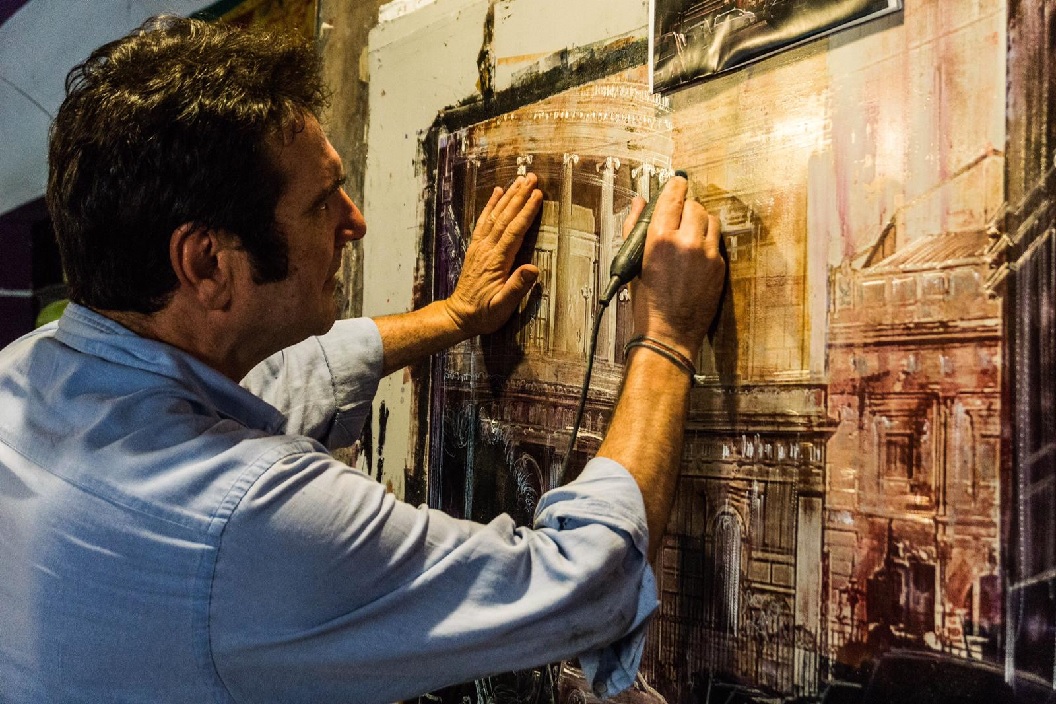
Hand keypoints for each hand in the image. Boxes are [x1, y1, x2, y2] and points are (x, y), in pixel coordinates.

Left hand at [444, 173, 542, 337]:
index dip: (526, 211)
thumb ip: (517, 287)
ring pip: (495, 215)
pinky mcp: (475, 249)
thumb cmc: (483, 314)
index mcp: (496, 261)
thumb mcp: (502, 306)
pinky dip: (490, 205)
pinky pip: (483, 222)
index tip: (537, 195)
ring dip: (507, 196)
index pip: (514, 230)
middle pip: (505, 217)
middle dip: (519, 196)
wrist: (459, 316)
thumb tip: (533, 268)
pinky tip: (497, 193)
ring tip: (519, 180)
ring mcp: (479, 247)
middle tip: (531, 178)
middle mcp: (486, 250)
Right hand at [627, 176, 724, 360]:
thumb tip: (639, 204)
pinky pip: (717, 241)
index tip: (676, 182)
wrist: (670, 332)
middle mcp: (687, 242)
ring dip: (700, 221)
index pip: (673, 197)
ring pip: (710, 220)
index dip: (675, 186)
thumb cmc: (648, 303)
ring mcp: (707, 254)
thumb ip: (634, 227)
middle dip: (686, 207)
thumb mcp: (633, 263)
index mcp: (661, 239)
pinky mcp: (720, 266)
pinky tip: (696, 252)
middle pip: (694, 206)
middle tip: (678, 215)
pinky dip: (708, 240)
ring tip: (689, 233)